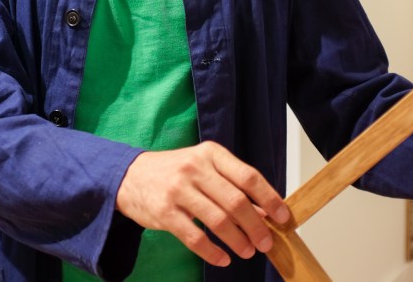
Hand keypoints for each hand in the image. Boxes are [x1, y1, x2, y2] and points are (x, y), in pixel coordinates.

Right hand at [115, 141, 289, 266]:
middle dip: (257, 226)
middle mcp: (194, 168)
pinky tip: (223, 259)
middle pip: (236, 201)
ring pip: (218, 221)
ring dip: (238, 241)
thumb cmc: (174, 171)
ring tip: (248, 251)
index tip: (283, 217)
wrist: (129, 176)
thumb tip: (265, 212)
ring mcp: (178, 190)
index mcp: (210, 154)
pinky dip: (213, 252)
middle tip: (266, 243)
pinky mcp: (164, 212)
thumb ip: (232, 185)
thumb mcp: (204, 168)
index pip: (248, 177)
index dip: (270, 199)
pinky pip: (195, 237)